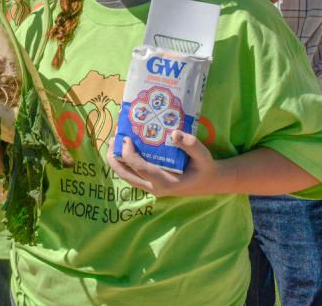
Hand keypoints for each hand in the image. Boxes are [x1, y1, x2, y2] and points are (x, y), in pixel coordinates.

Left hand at [107, 131, 221, 196]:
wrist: (209, 182)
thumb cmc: (204, 167)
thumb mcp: (203, 155)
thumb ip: (191, 144)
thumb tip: (174, 133)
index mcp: (165, 182)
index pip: (139, 168)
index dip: (128, 154)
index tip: (126, 138)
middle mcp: (154, 187)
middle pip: (125, 175)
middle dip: (114, 158)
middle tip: (112, 139)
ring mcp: (151, 187)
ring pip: (126, 176)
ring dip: (116, 160)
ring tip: (113, 142)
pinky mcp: (150, 183)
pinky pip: (132, 174)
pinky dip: (125, 162)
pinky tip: (125, 148)